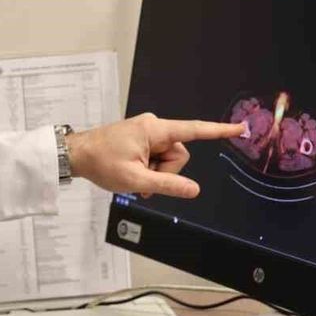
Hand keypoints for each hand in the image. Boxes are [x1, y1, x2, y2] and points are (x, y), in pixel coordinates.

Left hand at [65, 113, 244, 197]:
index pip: (194, 130)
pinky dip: (149, 169)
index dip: (219, 131)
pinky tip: (134, 174)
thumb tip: (193, 189)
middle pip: (179, 154)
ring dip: (156, 173)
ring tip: (134, 178)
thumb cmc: (100, 162)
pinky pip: (157, 157)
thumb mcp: (136, 180)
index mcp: (155, 130)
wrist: (76, 155)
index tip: (239, 128)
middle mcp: (154, 126)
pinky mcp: (142, 138)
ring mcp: (147, 132)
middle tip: (143, 181)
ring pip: (168, 159)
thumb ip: (167, 185)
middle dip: (166, 171)